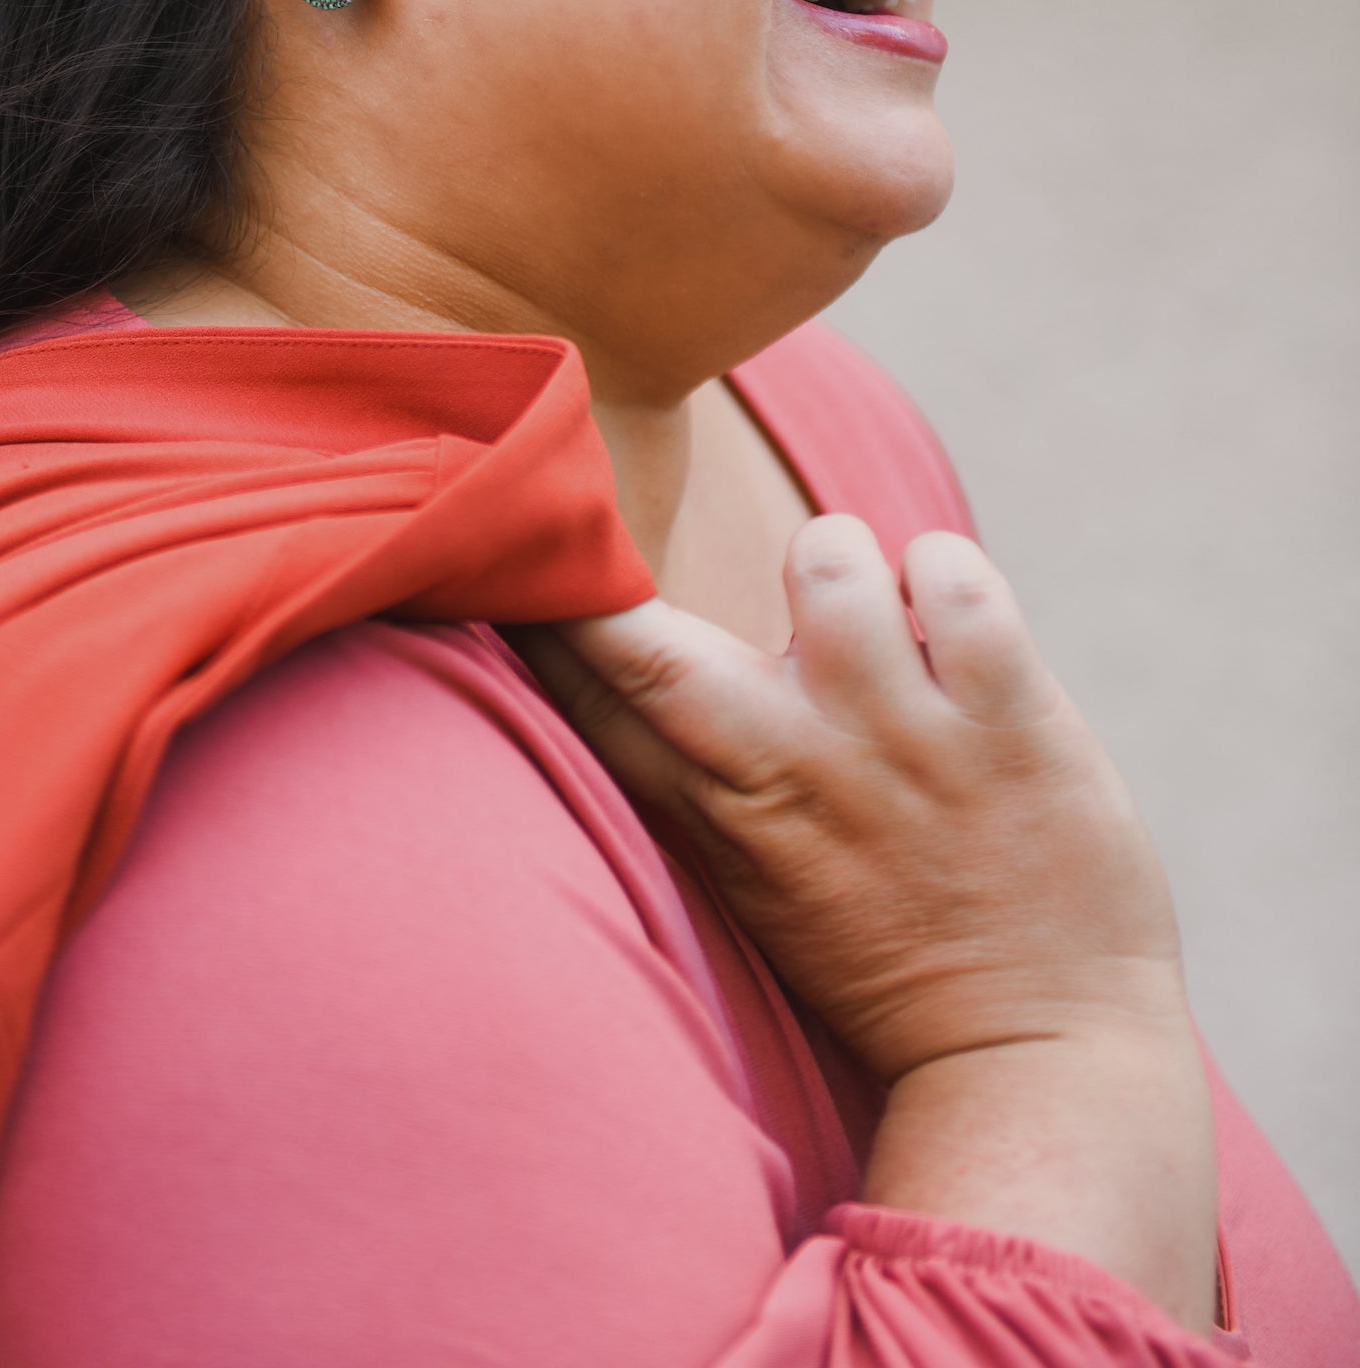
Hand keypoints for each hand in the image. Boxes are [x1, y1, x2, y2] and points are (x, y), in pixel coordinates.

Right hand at [515, 514, 1188, 1085]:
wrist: (1044, 1058)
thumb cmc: (886, 954)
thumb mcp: (746, 873)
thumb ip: (685, 773)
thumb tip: (606, 652)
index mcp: (713, 812)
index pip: (581, 696)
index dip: (537, 607)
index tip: (518, 546)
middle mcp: (789, 768)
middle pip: (643, 645)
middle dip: (598, 563)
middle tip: (609, 503)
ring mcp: (901, 744)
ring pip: (827, 564)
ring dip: (835, 553)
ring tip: (862, 598)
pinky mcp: (1009, 724)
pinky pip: (956, 580)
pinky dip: (945, 567)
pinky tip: (948, 612)